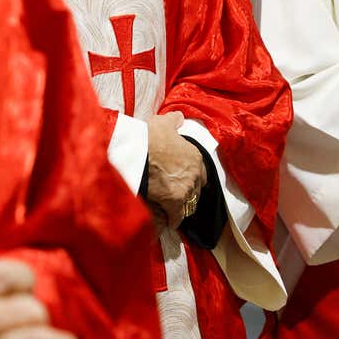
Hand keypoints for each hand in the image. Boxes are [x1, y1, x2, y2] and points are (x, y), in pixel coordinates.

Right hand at [144, 111, 206, 229]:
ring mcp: (186, 188)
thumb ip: (174, 120)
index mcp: (195, 156)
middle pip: (196, 190)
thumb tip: (179, 116)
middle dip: (189, 193)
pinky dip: (173, 219)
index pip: (201, 173)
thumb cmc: (149, 135)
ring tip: (174, 210)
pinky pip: (177, 216)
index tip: (184, 181)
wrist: (137, 150)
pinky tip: (169, 222)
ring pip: (189, 204)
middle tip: (179, 196)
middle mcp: (195, 173)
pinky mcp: (175, 202)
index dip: (192, 178)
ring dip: (182, 207)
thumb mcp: (163, 123)